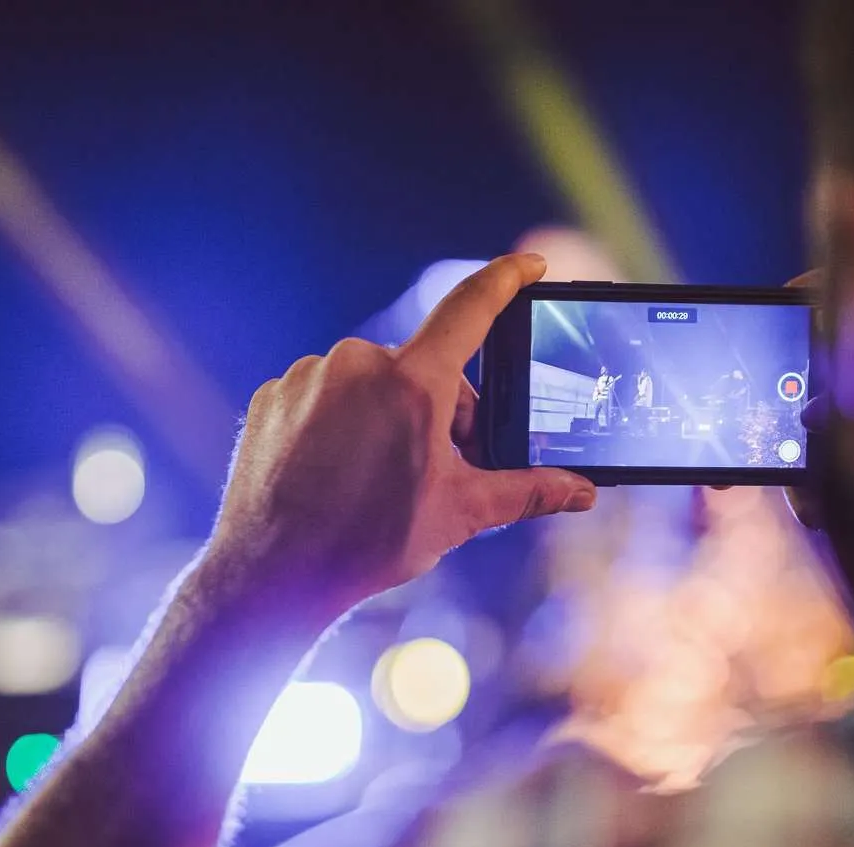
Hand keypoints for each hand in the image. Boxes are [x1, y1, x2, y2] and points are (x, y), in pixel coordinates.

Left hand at [210, 253, 596, 611]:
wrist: (272, 574)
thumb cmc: (367, 543)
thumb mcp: (458, 513)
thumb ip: (525, 491)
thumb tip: (581, 490)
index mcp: (411, 382)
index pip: (472, 307)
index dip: (506, 279)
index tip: (529, 266)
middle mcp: (355, 364)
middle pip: (421, 369)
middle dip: (438, 410)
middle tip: (436, 467)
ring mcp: (307, 377)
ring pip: (367, 385)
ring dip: (383, 416)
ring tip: (375, 478)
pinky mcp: (272, 397)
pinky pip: (319, 398)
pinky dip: (335, 425)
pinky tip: (333, 471)